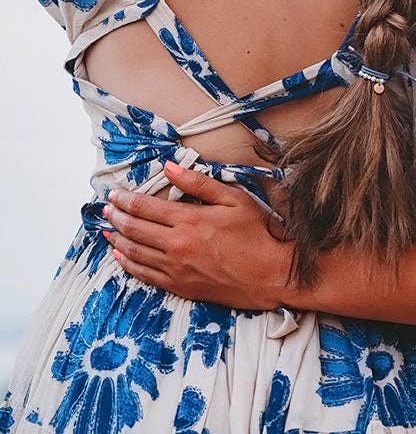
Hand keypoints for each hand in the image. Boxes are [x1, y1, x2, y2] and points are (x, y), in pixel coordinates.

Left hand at [104, 161, 292, 308]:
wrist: (270, 274)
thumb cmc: (256, 233)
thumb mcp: (233, 198)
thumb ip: (198, 183)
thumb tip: (169, 167)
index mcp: (189, 220)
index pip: (145, 207)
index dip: (126, 199)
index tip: (114, 194)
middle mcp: (176, 245)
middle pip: (135, 229)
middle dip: (116, 217)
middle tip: (106, 208)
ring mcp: (175, 269)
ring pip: (134, 253)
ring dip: (117, 239)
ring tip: (107, 229)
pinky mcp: (179, 287)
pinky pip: (144, 275)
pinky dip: (128, 264)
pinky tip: (120, 256)